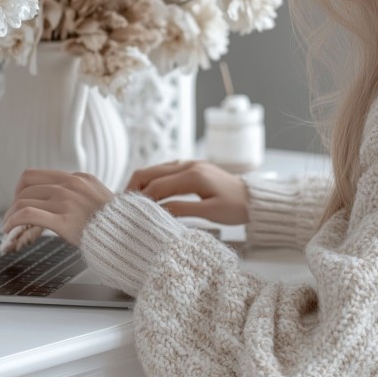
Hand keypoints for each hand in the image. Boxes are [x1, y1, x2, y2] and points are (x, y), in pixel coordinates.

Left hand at [3, 169, 113, 245]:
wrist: (130, 235)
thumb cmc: (115, 223)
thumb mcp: (99, 197)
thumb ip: (80, 194)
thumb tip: (60, 202)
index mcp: (79, 178)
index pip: (37, 175)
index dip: (23, 190)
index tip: (22, 203)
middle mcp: (71, 185)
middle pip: (26, 185)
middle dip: (15, 202)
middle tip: (13, 217)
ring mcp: (67, 201)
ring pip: (24, 200)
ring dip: (11, 215)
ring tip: (10, 228)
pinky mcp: (63, 220)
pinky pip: (27, 214)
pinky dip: (13, 221)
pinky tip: (10, 231)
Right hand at [126, 160, 248, 224]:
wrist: (254, 198)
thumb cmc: (236, 208)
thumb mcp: (210, 212)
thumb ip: (182, 209)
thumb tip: (157, 211)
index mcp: (193, 175)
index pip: (157, 185)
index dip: (141, 197)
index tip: (128, 210)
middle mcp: (189, 165)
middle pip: (151, 171)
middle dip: (135, 186)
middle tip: (123, 203)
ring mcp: (190, 164)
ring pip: (157, 169)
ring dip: (143, 182)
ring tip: (133, 200)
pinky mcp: (192, 167)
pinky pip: (166, 170)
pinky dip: (154, 179)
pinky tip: (149, 192)